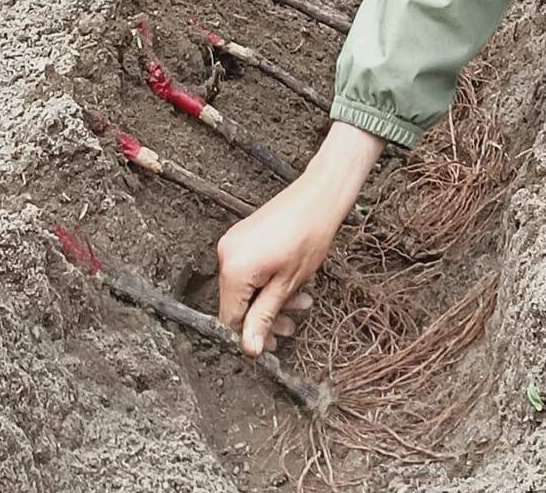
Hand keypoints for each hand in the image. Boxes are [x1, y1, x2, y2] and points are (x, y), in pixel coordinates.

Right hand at [217, 122, 381, 354]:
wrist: (319, 196)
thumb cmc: (308, 236)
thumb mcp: (287, 285)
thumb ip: (264, 317)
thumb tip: (249, 348)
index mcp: (234, 268)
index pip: (230, 318)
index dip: (250, 335)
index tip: (270, 345)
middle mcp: (226, 253)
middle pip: (238, 302)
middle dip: (265, 316)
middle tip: (289, 326)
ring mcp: (234, 242)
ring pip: (247, 287)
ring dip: (271, 299)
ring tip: (300, 303)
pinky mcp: (244, 236)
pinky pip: (250, 269)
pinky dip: (268, 280)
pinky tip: (291, 285)